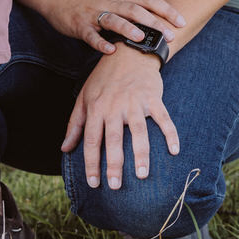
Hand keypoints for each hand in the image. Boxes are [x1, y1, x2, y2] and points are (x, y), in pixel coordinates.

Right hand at [40, 0, 186, 54]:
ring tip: (140, 39)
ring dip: (128, 28)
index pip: (148, 0)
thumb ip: (132, 6)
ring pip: (113, 19)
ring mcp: (93, 13)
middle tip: (169, 36)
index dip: (166, 10)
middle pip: (135, 10)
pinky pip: (90, 35)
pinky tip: (110, 51)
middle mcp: (109, 2)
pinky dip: (100, 43)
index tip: (182, 22)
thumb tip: (158, 20)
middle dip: (153, 22)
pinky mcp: (79, 25)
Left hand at [61, 47, 179, 189]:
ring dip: (140, 154)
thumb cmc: (103, 79)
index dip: (91, 163)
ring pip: (138, 132)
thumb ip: (74, 125)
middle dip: (113, 164)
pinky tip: (174, 151)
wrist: (128, 52)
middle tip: (115, 186)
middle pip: (113, 140)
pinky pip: (163, 118)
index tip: (93, 183)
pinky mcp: (152, 98)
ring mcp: (134, 102)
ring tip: (141, 175)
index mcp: (95, 108)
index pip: (90, 140)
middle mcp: (114, 107)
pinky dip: (170, 134)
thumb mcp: (83, 97)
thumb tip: (64, 148)